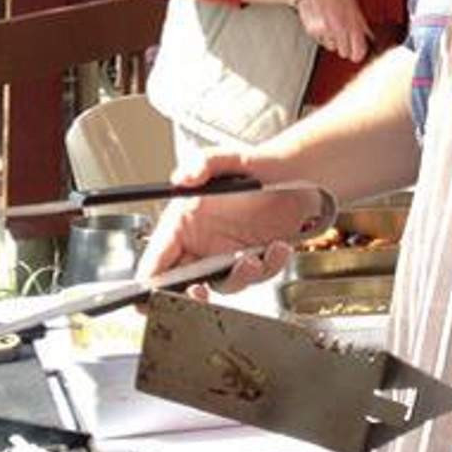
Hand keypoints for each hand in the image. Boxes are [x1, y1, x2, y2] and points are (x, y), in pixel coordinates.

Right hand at [135, 148, 328, 292]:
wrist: (301, 173)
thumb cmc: (262, 163)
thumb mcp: (231, 157)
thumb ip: (203, 163)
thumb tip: (182, 177)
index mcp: (184, 222)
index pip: (155, 261)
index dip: (150, 284)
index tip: (157, 294)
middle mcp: (202, 242)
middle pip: (181, 285)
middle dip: (189, 294)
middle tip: (199, 292)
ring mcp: (227, 254)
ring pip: (222, 285)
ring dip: (238, 277)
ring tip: (253, 259)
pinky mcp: (254, 259)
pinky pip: (256, 276)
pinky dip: (269, 266)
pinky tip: (277, 247)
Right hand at [293, 0, 369, 62]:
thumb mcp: (353, 4)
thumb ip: (360, 22)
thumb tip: (368, 36)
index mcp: (352, 22)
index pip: (359, 50)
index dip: (359, 54)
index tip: (358, 53)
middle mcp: (338, 29)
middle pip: (344, 53)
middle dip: (345, 47)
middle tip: (344, 37)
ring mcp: (324, 31)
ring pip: (332, 47)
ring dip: (332, 40)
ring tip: (331, 25)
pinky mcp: (312, 31)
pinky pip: (320, 40)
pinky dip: (322, 35)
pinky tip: (322, 22)